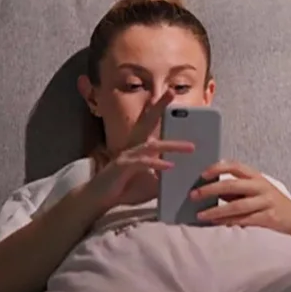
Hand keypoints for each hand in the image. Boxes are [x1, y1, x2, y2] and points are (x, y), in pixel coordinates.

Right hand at [85, 91, 193, 210]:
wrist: (99, 200)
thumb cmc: (125, 189)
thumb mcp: (152, 184)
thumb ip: (166, 177)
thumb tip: (185, 176)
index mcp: (141, 148)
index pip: (152, 125)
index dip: (161, 110)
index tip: (174, 95)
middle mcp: (134, 147)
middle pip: (147, 122)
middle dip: (159, 106)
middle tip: (172, 91)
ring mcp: (127, 155)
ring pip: (151, 145)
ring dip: (172, 145)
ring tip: (190, 147)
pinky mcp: (121, 167)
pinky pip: (142, 163)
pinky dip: (157, 164)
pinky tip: (170, 166)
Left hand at [191, 160, 290, 240]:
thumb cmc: (271, 204)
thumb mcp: (256, 192)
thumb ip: (236, 190)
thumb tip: (210, 190)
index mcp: (257, 177)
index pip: (235, 166)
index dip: (218, 168)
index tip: (202, 174)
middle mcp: (261, 187)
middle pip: (232, 185)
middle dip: (210, 190)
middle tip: (194, 195)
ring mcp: (266, 202)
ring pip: (236, 206)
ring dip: (216, 211)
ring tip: (201, 215)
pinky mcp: (268, 218)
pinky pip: (244, 220)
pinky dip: (229, 222)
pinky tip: (217, 224)